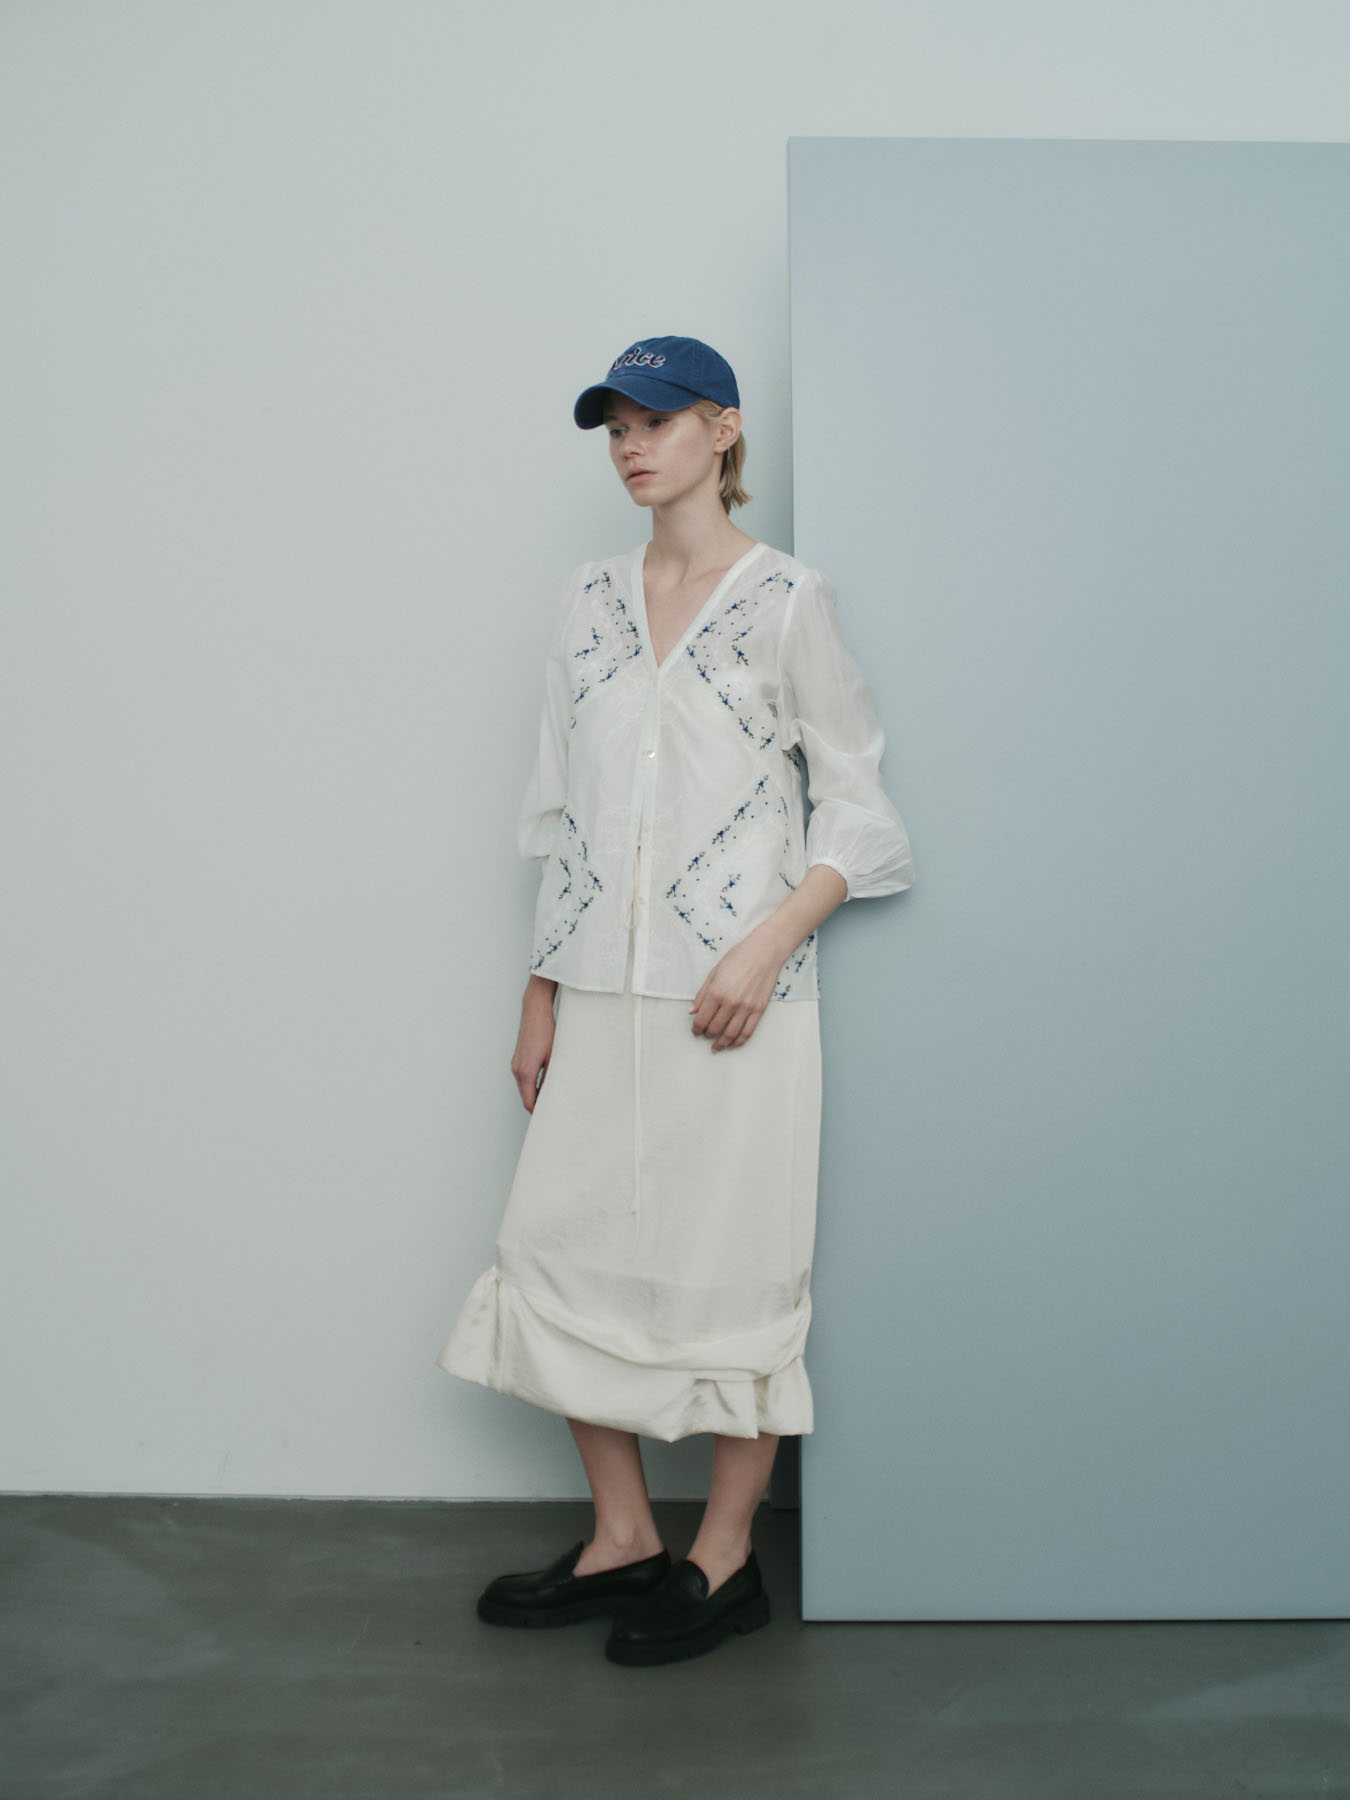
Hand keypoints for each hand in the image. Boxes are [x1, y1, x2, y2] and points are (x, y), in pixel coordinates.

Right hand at [511, 988, 556, 1111]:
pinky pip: (523, 1077)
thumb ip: (552, 1077)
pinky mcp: (518, 1058)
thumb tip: (554, 1093)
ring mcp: (515, 1063)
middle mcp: (516, 1070)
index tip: (548, 1117)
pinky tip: (544, 1082)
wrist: (535, 1011)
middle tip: (552, 1110)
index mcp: (525, 1072)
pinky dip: (532, 1084)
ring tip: (551, 1096)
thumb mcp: (554, 1057)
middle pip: (525, 1096)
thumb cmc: (546, 1031)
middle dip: (537, 1104)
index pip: (528, 1101)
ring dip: (534, 1093)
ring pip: (524, 1087)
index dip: (538, 1112)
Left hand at [688, 930, 784, 1051]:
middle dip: (707, 1035)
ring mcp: (746, 1007)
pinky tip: (733, 1044)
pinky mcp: (759, 1010)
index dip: (696, 1029)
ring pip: (730, 1035)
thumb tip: (693, 1011)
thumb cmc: (739, 957)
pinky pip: (747, 1032)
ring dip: (721, 1044)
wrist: (764, 952)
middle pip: (714, 1029)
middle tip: (705, 1035)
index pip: (701, 1019)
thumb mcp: (714, 972)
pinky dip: (739, 1042)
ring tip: (717, 1047)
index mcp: (716, 992)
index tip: (695, 1030)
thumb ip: (702, 994)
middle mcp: (730, 1002)